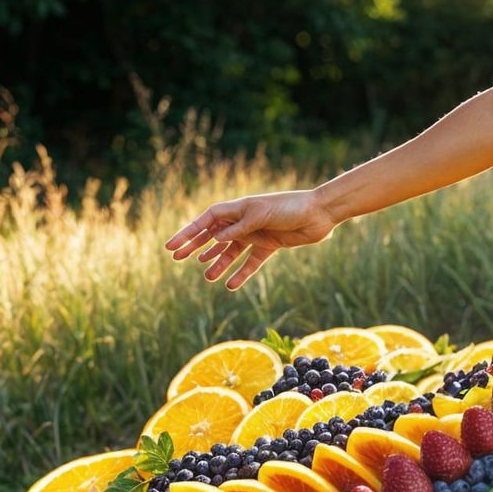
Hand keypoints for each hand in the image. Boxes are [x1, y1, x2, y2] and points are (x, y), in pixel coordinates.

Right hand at [165, 188, 335, 288]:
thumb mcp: (262, 215)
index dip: (188, 232)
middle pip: (214, 236)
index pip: (207, 220)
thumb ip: (240, 228)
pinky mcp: (270, 245)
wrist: (320, 213)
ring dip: (219, 263)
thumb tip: (215, 239)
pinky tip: (230, 284)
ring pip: (231, 252)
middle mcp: (245, 221)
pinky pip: (251, 262)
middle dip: (196, 247)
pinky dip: (242, 273)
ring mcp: (257, 234)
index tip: (172, 246)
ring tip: (207, 277)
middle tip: (177, 259)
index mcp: (239, 208)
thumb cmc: (291, 207)